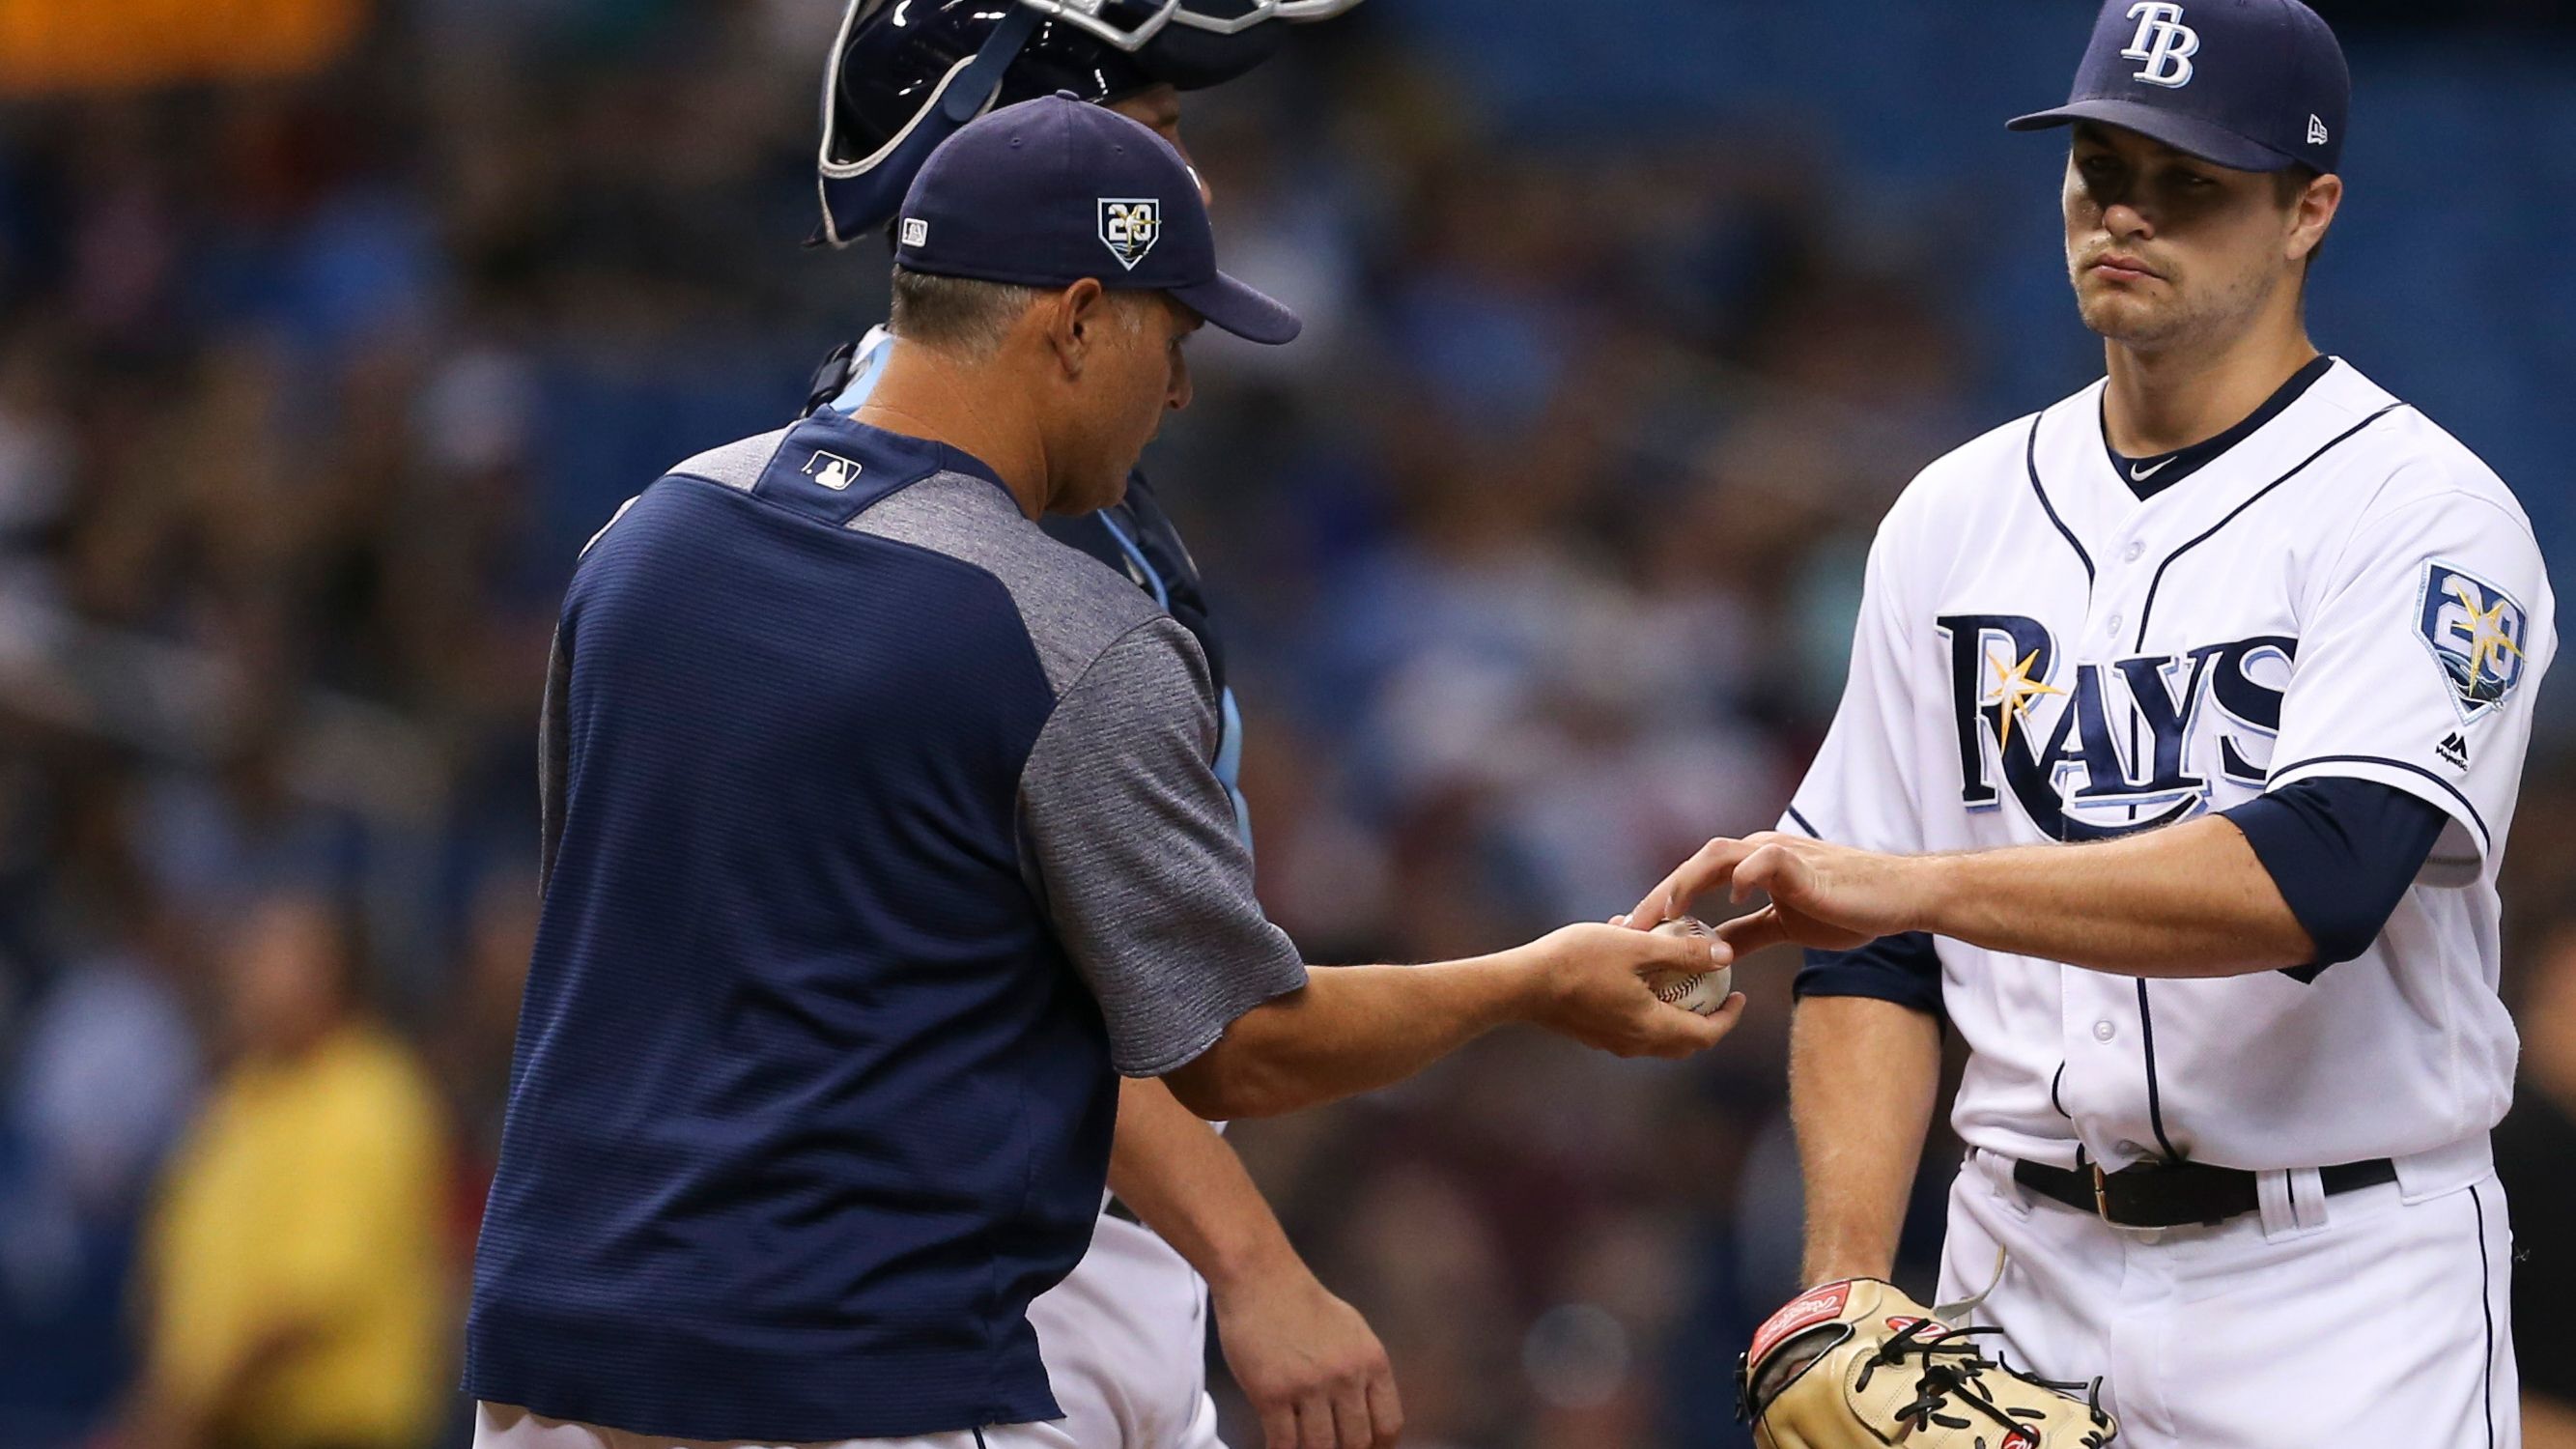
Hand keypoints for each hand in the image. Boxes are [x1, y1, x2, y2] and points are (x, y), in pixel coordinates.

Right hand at [1212, 1261, 1400, 1448]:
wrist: (1261, 1279)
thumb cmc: (1304, 1304)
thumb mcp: (1353, 1331)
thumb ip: (1363, 1372)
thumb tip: (1369, 1414)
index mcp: (1372, 1361)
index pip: (1388, 1424)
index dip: (1379, 1448)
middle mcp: (1346, 1377)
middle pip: (1357, 1442)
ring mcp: (1308, 1387)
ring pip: (1321, 1448)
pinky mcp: (1271, 1394)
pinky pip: (1283, 1443)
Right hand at [1520, 922, 1743, 1057]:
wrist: (1520, 984)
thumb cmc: (1577, 961)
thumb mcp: (1636, 947)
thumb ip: (1684, 952)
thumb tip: (1726, 954)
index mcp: (1651, 1027)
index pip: (1707, 1034)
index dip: (1729, 1016)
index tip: (1738, 993)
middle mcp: (1634, 1043)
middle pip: (1684, 1041)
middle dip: (1705, 1018)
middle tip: (1715, 990)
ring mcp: (1610, 1041)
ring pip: (1656, 1032)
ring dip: (1671, 1005)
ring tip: (1671, 968)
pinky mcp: (1592, 1032)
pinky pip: (1630, 1021)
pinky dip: (1644, 1000)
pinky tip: (1629, 962)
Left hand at [1626, 833, 1930, 953]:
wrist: (1895, 898)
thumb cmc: (1843, 908)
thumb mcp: (1783, 926)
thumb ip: (1746, 934)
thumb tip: (1711, 952)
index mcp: (1749, 869)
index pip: (1693, 882)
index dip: (1660, 905)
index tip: (1631, 932)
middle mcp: (1756, 854)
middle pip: (1693, 865)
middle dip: (1659, 896)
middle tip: (1629, 927)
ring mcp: (1778, 854)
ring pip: (1718, 855)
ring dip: (1687, 880)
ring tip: (1665, 911)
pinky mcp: (1802, 863)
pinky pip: (1766, 859)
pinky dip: (1745, 872)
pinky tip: (1732, 895)